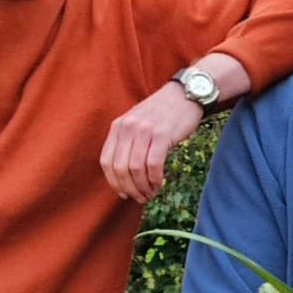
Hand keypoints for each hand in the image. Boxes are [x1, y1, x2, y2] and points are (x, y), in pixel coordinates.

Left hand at [100, 82, 203, 202]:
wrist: (186, 94)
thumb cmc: (163, 113)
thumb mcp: (137, 122)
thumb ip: (128, 142)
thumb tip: (125, 175)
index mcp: (118, 126)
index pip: (106, 161)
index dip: (113, 182)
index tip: (123, 193)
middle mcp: (128, 127)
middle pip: (120, 168)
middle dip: (129, 189)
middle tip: (140, 198)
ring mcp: (144, 130)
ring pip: (135, 169)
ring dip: (142, 187)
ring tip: (150, 193)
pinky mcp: (162, 135)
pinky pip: (153, 165)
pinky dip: (154, 179)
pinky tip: (159, 184)